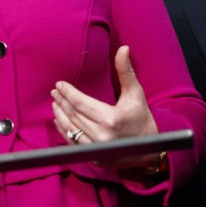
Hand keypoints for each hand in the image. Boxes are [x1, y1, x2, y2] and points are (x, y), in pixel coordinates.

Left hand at [51, 45, 158, 167]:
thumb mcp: (136, 93)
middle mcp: (102, 136)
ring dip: (59, 115)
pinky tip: (59, 120)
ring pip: (70, 129)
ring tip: (55, 103)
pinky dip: (64, 130)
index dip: (68, 92)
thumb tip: (123, 48)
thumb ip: (126, 71)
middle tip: (54, 91)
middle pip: (73, 115)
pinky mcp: (95, 158)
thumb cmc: (142, 118)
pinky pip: (73, 143)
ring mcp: (97, 149)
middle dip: (62, 101)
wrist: (151, 149)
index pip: (80, 103)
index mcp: (111, 119)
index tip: (59, 84)